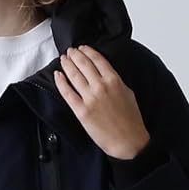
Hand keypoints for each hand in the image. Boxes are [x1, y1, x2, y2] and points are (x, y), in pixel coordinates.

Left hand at [52, 45, 150, 159]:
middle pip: (83, 64)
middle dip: (75, 55)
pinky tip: (57, 75)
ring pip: (74, 75)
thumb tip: (105, 75)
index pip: (98, 59)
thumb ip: (116, 82)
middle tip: (70, 51)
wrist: (127, 141)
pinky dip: (61, 82)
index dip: (88, 51)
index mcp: (114, 80)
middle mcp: (101, 86)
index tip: (82, 48)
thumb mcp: (128, 93)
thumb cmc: (131, 121)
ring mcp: (89, 98)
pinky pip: (67, 93)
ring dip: (67, 64)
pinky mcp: (81, 111)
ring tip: (63, 59)